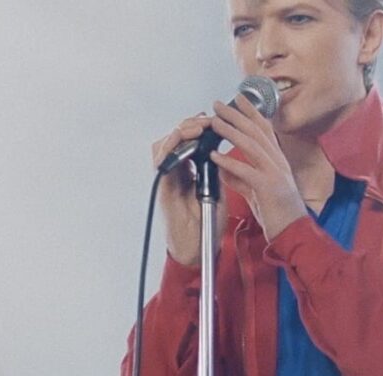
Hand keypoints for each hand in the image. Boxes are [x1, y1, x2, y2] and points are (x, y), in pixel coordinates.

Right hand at [151, 114, 227, 266]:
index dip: (198, 127)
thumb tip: (222, 151)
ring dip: (180, 132)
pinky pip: (160, 160)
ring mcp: (167, 178)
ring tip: (197, 128)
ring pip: (163, 144)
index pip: (188, 141)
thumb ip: (215, 172)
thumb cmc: (207, 225)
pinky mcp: (162, 186)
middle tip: (206, 121)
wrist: (198, 248)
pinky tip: (186, 142)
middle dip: (189, 124)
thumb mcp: (216, 191)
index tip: (215, 120)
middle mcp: (175, 172)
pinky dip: (170, 147)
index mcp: (188, 172)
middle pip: (174, 138)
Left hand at [207, 94, 308, 240]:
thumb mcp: (255, 191)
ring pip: (252, 145)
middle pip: (256, 131)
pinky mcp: (268, 188)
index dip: (250, 112)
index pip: (263, 129)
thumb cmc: (277, 213)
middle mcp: (278, 162)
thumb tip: (222, 166)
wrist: (293, 233)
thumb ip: (239, 177)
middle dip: (236, 115)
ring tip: (214, 122)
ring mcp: (275, 173)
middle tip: (218, 104)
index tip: (237, 98)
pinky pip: (247, 171)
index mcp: (276, 161)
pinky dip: (230, 162)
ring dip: (231, 131)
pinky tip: (215, 156)